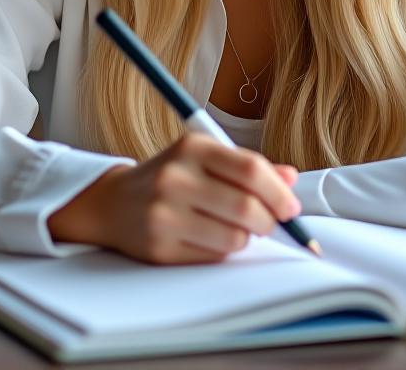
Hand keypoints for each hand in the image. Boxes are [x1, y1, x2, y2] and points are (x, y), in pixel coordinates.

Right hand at [48, 133, 300, 264]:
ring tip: (237, 228)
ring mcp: (164, 214)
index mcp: (192, 147)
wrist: (114, 202)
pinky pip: (213, 258)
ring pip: (234, 238)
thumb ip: (248, 166)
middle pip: (246, 208)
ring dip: (246, 238)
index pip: (250, 169)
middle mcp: (176, 178)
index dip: (279, 192)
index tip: (291, 207)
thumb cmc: (171, 177)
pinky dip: (223, 252)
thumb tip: (291, 178)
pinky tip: (212, 238)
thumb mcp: (205, 158)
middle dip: (270, 221)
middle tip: (270, 223)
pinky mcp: (159, 247)